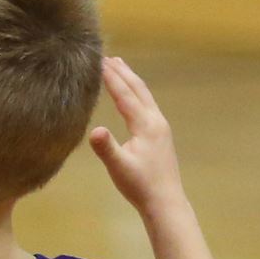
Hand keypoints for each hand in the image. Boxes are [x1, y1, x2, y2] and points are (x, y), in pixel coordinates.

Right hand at [87, 56, 185, 216]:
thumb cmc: (141, 186)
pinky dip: (137, 93)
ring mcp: (161, 127)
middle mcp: (156, 121)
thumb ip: (106, 148)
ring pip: (145, 95)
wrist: (166, 202)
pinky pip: (147, 104)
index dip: (111, 77)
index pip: (125, 95)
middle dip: (122, 71)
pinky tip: (132, 97)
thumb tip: (94, 130)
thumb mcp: (119, 168)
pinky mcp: (161, 135)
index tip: (98, 61)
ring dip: (131, 79)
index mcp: (146, 125)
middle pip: (138, 89)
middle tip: (107, 56)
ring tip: (120, 67)